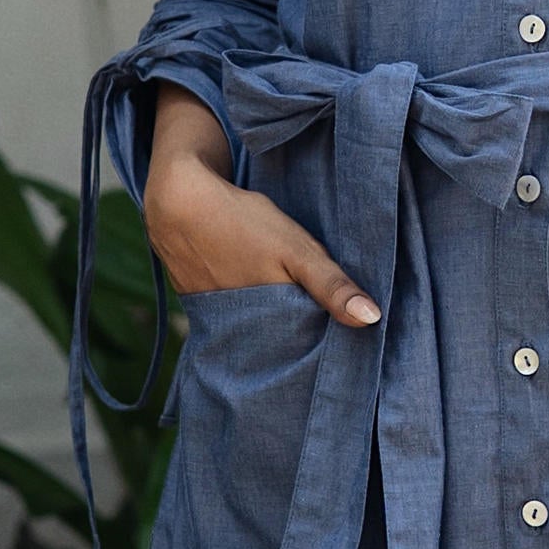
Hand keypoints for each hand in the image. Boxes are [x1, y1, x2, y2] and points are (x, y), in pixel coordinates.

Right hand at [140, 89, 380, 323]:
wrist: (177, 199)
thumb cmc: (241, 224)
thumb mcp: (296, 250)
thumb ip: (331, 285)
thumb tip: (371, 320)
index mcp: (265, 324)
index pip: (302, 349)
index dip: (324, 343)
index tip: (348, 340)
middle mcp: (238, 330)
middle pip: (279, 341)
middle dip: (301, 336)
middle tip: (327, 324)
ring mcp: (214, 316)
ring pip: (256, 327)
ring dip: (274, 323)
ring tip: (297, 311)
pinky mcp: (199, 299)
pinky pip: (233, 312)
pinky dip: (249, 307)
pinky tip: (257, 291)